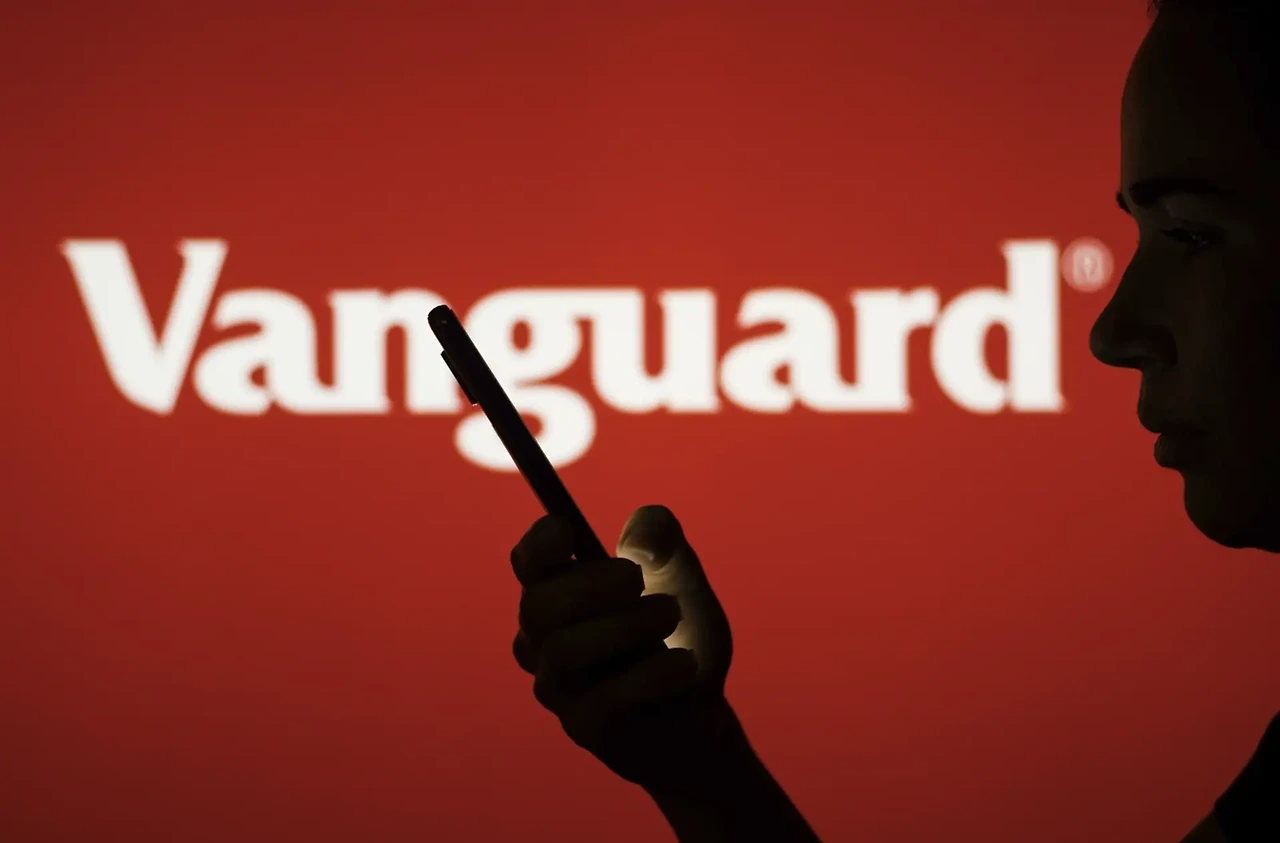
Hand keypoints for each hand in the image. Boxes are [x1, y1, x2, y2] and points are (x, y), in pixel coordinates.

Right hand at [510, 505, 735, 789]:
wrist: (703, 712)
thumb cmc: (677, 637)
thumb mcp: (682, 579)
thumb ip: (664, 542)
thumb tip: (641, 535)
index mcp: (560, 594)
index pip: (527, 563)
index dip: (540, 543)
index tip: (572, 532)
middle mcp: (545, 640)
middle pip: (537, 605)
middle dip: (592, 585)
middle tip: (638, 580)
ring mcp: (559, 688)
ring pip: (564, 650)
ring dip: (628, 625)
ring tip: (670, 616)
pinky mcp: (584, 728)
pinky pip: (605, 697)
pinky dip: (653, 673)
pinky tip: (683, 665)